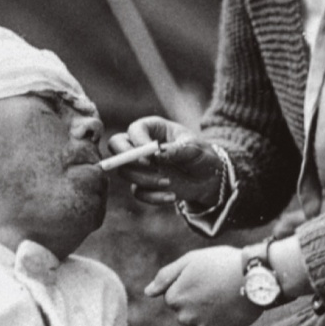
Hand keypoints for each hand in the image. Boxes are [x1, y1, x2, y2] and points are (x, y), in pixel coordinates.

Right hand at [109, 117, 223, 206]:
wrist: (208, 178)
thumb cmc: (201, 155)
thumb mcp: (195, 149)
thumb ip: (177, 149)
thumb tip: (158, 154)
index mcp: (153, 129)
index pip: (134, 130)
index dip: (138, 141)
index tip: (152, 154)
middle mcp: (141, 145)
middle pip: (116, 145)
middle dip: (126, 157)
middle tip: (148, 166)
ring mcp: (140, 166)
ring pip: (125, 171)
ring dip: (145, 179)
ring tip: (169, 182)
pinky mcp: (143, 184)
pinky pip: (138, 192)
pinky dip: (153, 196)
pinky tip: (172, 196)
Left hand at [145, 246, 259, 325]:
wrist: (256, 277)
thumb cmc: (222, 263)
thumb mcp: (191, 260)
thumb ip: (165, 276)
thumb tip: (148, 292)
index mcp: (175, 297)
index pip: (173, 296)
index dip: (189, 284)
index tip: (204, 277)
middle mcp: (185, 317)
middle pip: (185, 311)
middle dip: (196, 300)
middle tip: (216, 285)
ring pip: (200, 321)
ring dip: (209, 312)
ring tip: (226, 295)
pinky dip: (222, 321)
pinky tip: (232, 308)